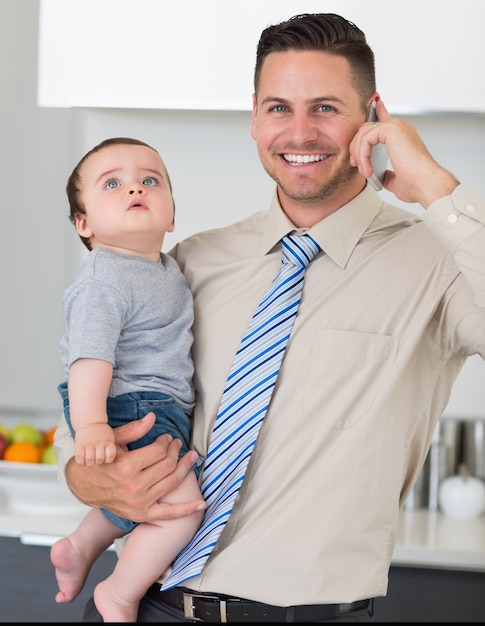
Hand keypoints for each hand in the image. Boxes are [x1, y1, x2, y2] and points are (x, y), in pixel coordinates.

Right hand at [66, 412, 205, 522]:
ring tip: (192, 457)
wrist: (83, 487)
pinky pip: (168, 514)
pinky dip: (187, 510)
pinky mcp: (142, 515)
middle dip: (175, 451)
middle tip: (177, 444)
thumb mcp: (112, 442)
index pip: (159, 450)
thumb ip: (133, 430)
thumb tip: (152, 417)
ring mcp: (139, 503)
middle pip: (168, 465)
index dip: (165, 442)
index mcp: (126, 467)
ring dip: (186, 468)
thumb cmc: (99, 461)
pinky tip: (201, 503)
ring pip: (172, 482)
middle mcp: (134, 486)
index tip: (166, 438)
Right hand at [74, 422, 115, 465]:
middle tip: (96, 458)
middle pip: (99, 459)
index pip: (110, 456)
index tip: (105, 457)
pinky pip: (79, 458)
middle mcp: (99, 441)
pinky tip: (83, 460)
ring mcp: (89, 443)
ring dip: (90, 463)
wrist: (90, 422)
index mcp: (108, 441)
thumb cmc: (101, 433)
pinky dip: (81, 462)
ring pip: (89, 460)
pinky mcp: (79, 444)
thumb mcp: (110, 437)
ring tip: (90, 459)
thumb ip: (110, 448)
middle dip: (98, 462)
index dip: (108, 460)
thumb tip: (107, 461)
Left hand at [350, 99, 458, 207]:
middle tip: (356, 164)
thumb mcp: (396, 180)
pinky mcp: (391, 129)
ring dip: (359, 154)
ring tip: (364, 171)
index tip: (373, 105)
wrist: (426, 184)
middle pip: (367, 128)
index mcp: (402, 135)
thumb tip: (382, 177)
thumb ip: (387, 175)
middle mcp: (400, 127)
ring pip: (364, 133)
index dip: (377, 111)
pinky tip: (368, 169)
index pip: (386, 119)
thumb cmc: (416, 183)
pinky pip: (366, 138)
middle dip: (357, 146)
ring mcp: (396, 126)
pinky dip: (363, 155)